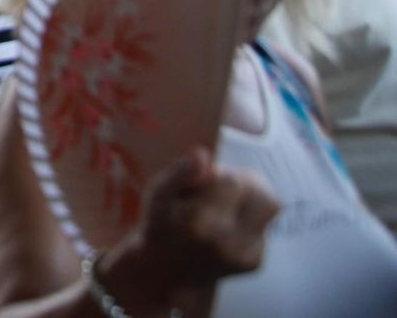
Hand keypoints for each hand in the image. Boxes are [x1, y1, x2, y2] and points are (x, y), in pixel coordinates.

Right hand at [108, 148, 277, 299]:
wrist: (167, 273)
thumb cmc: (160, 225)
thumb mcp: (157, 194)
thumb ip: (179, 172)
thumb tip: (203, 154)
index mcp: (199, 221)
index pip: (233, 181)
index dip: (221, 173)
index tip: (204, 180)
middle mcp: (227, 241)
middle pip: (265, 196)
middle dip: (248, 184)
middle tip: (224, 187)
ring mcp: (244, 256)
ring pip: (270, 209)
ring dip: (251, 200)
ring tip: (226, 205)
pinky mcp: (254, 263)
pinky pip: (264, 227)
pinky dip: (248, 220)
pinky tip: (226, 227)